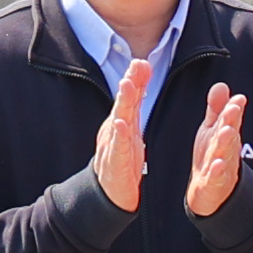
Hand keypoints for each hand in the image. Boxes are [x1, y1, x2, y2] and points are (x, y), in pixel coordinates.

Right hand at [93, 59, 148, 212]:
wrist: (109, 191)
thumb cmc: (123, 157)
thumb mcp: (132, 127)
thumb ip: (136, 102)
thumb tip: (140, 73)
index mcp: (121, 120)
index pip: (129, 96)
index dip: (135, 78)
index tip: (142, 61)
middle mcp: (114, 129)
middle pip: (122, 102)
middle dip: (129, 83)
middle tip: (135, 65)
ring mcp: (112, 144)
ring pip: (118, 120)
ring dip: (123, 102)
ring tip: (127, 85)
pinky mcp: (114, 162)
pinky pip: (116, 147)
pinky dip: (119, 135)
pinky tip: (120, 124)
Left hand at [184, 83, 247, 216]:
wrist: (210, 189)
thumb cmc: (212, 154)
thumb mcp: (212, 129)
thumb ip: (217, 109)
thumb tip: (221, 85)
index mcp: (225, 135)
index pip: (230, 120)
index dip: (233, 110)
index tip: (238, 98)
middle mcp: (225, 149)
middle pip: (228, 134)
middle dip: (230, 121)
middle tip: (232, 109)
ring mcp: (220, 166)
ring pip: (223, 153)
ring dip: (226, 143)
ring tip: (227, 131)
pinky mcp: (212, 182)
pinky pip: (215, 177)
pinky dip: (217, 171)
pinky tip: (217, 164)